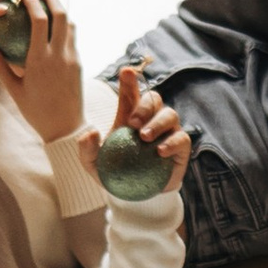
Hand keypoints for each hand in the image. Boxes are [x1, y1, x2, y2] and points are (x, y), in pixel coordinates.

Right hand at [0, 0, 88, 144]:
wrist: (65, 128)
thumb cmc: (35, 111)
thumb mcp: (13, 89)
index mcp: (39, 60)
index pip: (40, 20)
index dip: (33, 2)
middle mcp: (59, 55)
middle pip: (61, 14)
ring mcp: (72, 58)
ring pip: (71, 23)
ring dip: (61, 9)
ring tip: (50, 2)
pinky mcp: (79, 63)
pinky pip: (73, 36)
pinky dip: (65, 24)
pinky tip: (57, 23)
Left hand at [75, 64, 191, 194]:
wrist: (135, 196)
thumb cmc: (114, 174)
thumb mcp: (93, 165)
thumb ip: (87, 149)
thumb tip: (90, 133)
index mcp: (130, 116)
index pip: (131, 93)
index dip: (130, 81)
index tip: (126, 72)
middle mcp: (152, 118)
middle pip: (154, 99)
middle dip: (144, 106)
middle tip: (132, 123)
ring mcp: (168, 131)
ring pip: (169, 114)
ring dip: (157, 123)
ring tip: (144, 137)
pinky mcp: (180, 147)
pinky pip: (181, 138)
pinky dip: (171, 142)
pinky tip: (160, 151)